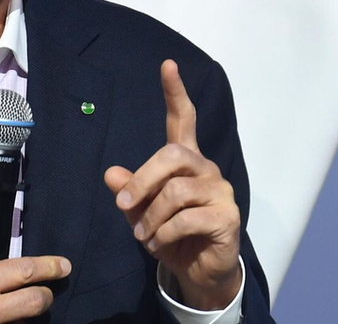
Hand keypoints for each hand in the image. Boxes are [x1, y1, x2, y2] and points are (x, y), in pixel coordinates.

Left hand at [104, 60, 241, 310]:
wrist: (200, 271)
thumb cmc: (171, 235)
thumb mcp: (141, 213)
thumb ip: (129, 192)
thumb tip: (111, 173)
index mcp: (186, 161)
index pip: (183, 119)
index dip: (175, 93)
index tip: (167, 65)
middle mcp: (206, 169)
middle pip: (173, 154)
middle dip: (142, 180)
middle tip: (123, 205)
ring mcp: (220, 192)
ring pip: (176, 191)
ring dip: (151, 217)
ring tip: (143, 235)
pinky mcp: (227, 217)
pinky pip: (187, 219)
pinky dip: (164, 234)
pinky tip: (160, 244)